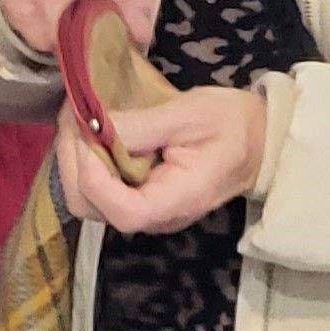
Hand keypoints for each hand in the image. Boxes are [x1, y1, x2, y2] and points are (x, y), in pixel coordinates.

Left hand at [53, 91, 266, 234]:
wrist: (258, 140)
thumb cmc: (232, 125)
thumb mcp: (190, 114)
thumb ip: (142, 125)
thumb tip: (94, 126)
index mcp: (177, 201)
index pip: (123, 211)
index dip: (93, 175)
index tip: (88, 131)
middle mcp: (156, 216)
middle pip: (91, 208)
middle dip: (71, 161)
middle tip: (72, 114)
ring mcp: (144, 210)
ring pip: (86, 200)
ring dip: (72, 159)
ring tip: (76, 118)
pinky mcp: (138, 197)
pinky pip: (97, 189)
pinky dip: (83, 160)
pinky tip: (89, 130)